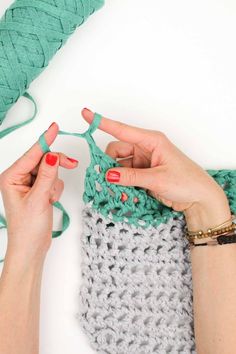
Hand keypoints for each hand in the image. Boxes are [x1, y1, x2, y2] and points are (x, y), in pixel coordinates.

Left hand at [0, 122, 78, 260]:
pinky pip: (53, 179)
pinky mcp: (38, 190)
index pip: (32, 154)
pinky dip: (55, 188)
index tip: (55, 128)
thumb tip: (52, 155)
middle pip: (43, 159)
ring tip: (49, 198)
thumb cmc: (27, 229)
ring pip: (50, 169)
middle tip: (72, 164)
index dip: (45, 141)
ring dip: (55, 182)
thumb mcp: (38, 200)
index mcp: (12, 177)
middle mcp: (19, 178)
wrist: (32, 248)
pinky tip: (50, 201)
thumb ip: (47, 176)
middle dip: (56, 165)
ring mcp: (30, 184)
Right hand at [82, 108, 230, 230]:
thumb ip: (131, 177)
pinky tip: (126, 195)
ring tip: (122, 193)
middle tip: (107, 180)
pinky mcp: (143, 174)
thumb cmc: (187, 182)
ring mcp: (143, 162)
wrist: (199, 198)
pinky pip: (125, 176)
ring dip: (116, 179)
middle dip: (109, 165)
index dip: (103, 122)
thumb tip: (108, 174)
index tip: (86, 114)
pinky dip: (122, 185)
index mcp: (152, 141)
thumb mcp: (157, 179)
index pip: (122, 130)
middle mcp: (146, 149)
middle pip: (116, 151)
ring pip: (119, 166)